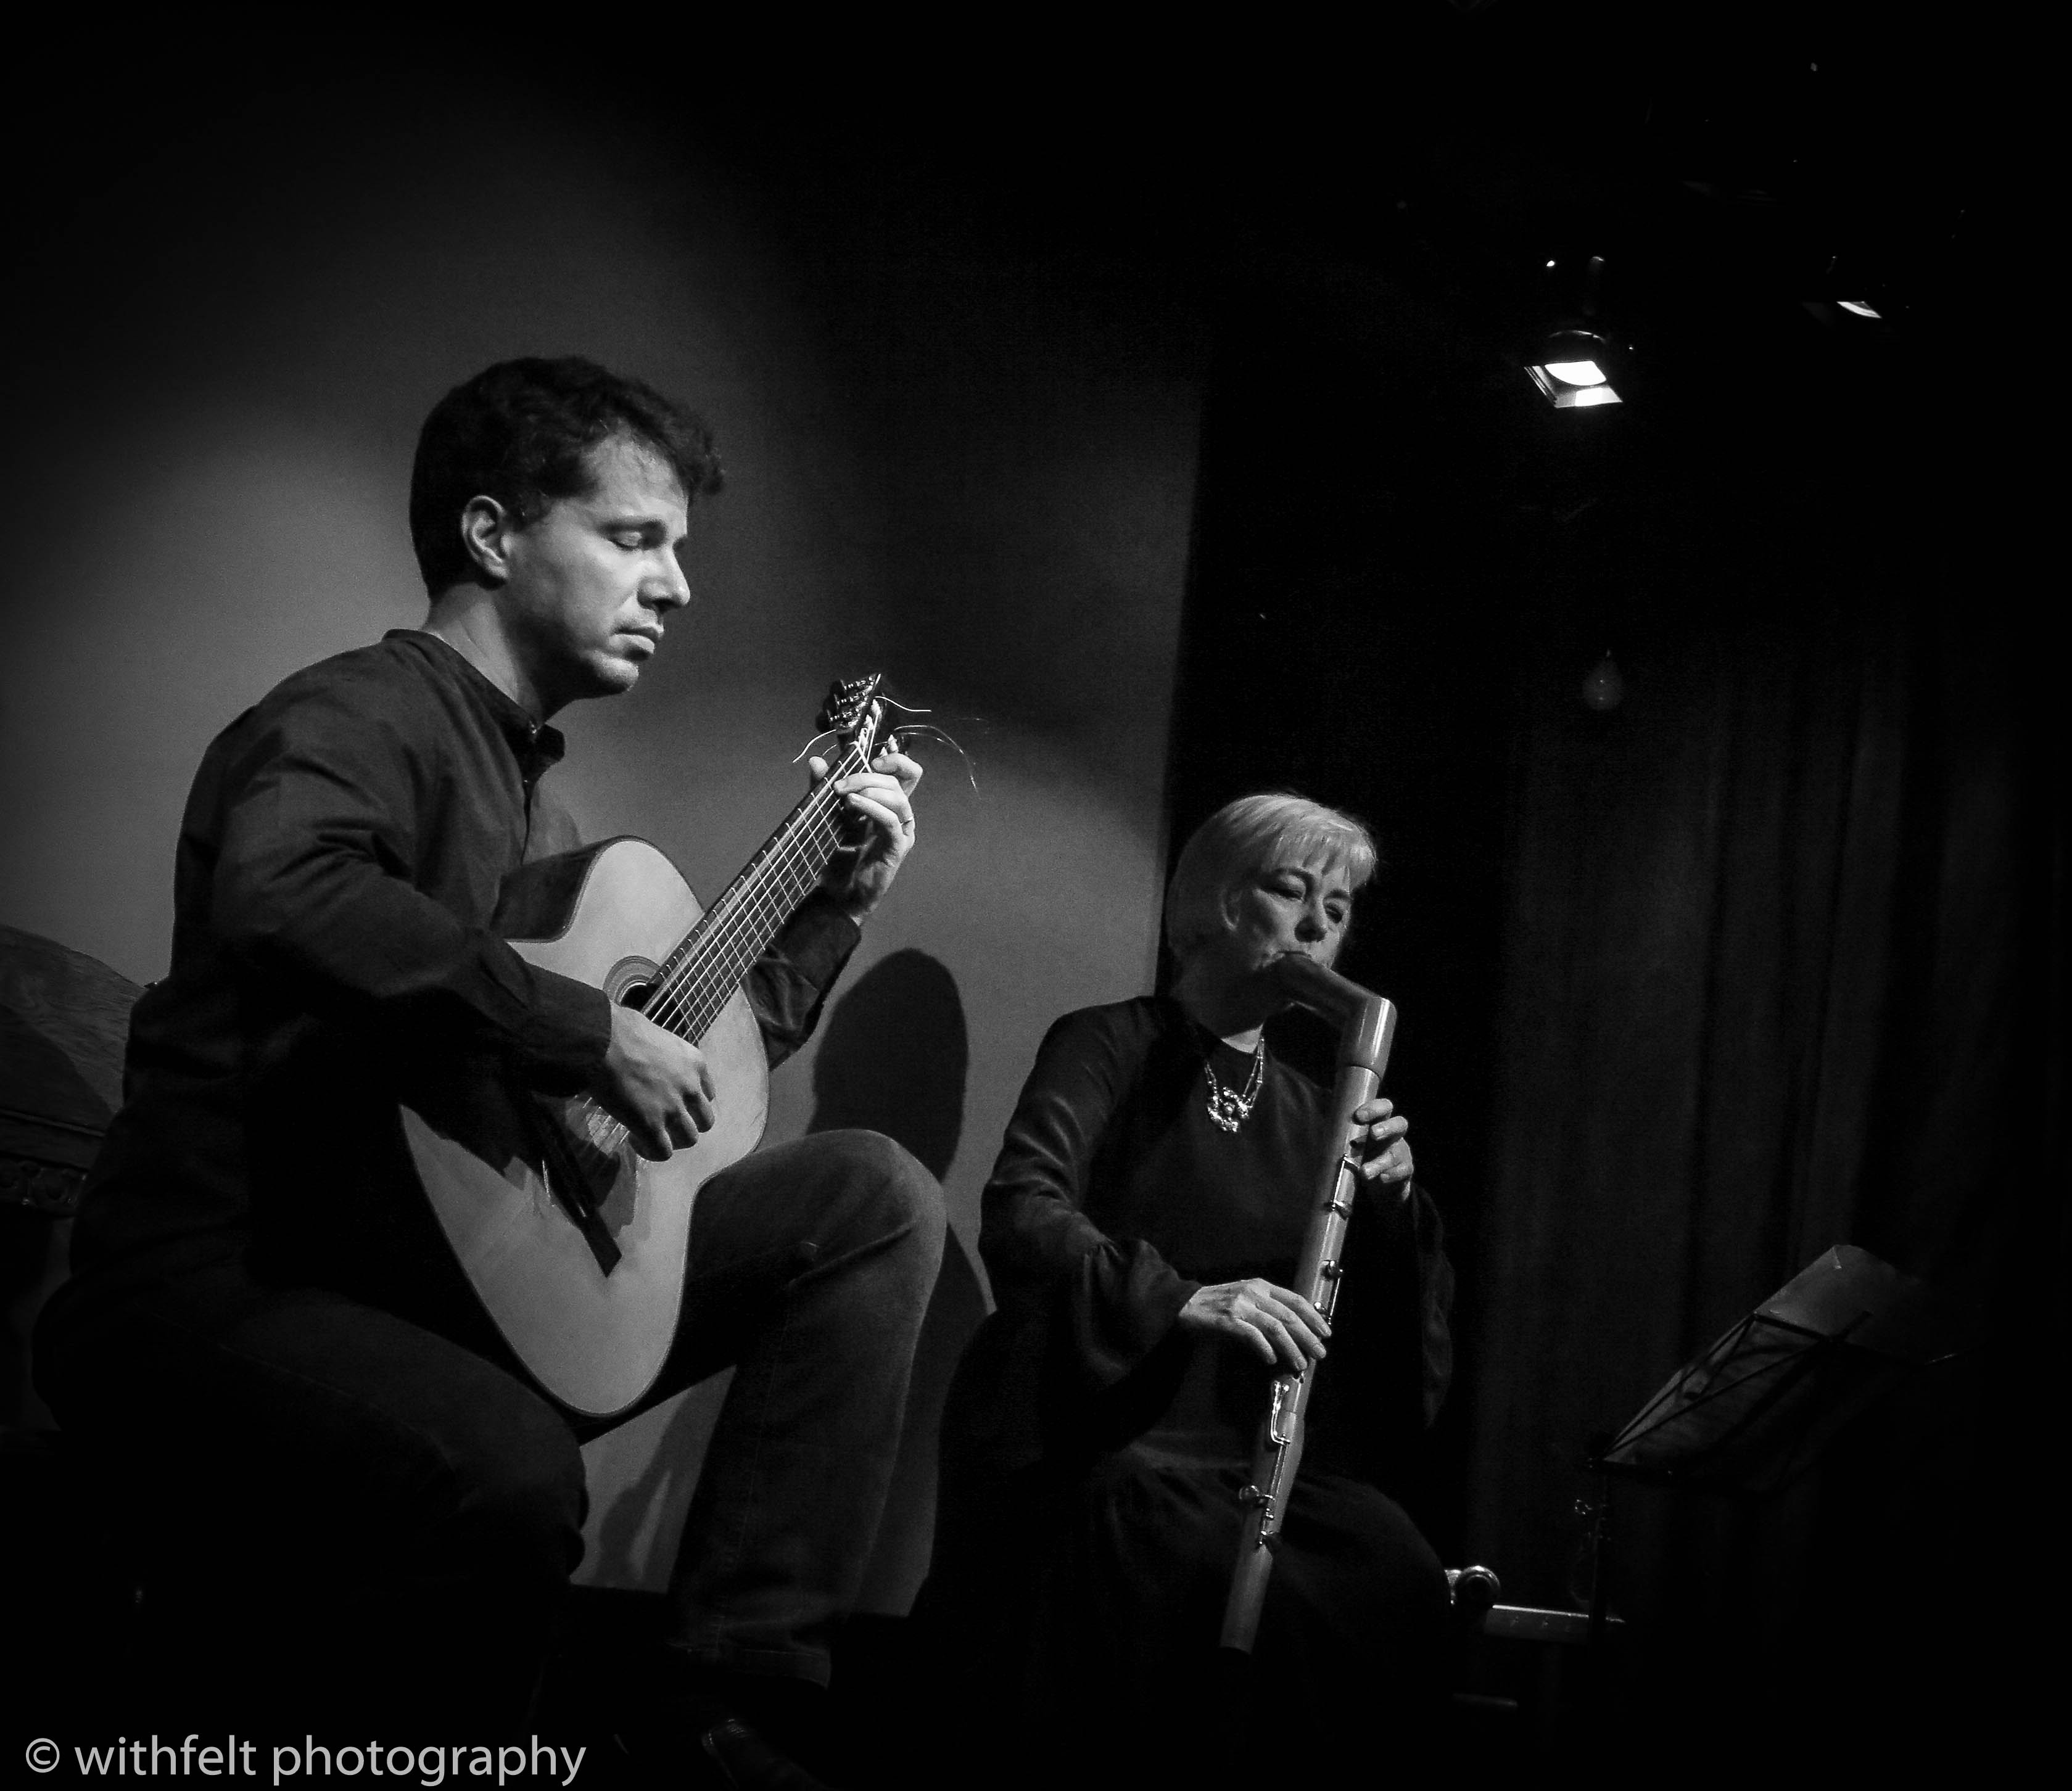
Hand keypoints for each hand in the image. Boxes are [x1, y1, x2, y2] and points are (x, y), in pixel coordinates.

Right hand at [589, 1003, 715, 1159]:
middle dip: (687, 1125)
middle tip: (665, 1124)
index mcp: (696, 1063)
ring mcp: (673, 1108)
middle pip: (705, 1121)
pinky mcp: (651, 1125)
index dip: (691, 1103)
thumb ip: (664, 1056)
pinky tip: (634, 1139)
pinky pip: (663, 1152)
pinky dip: (651, 1151)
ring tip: (651, 1136)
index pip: (708, 1094)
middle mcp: (691, 1087)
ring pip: (689, 1139)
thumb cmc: (622, 1030)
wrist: (602, 1041)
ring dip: (672, 1141)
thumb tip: (649, 1059)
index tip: (672, 1103)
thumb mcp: (658, 1037)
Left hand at [812, 748, 921, 920]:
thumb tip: (815, 761)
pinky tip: (853, 805)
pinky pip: (892, 821)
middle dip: (867, 776)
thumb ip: (822, 790)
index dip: (895, 760)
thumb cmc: (835, 858)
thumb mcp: (826, 816)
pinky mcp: (897, 848)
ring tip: (846, 795)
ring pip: (898, 799)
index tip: (870, 759)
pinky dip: (873, 808)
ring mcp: (900, 832)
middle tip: (840, 785)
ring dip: (870, 790)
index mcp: (885, 805)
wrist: (837, 896)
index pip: (905, 774)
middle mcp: (897, 816)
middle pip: (898, 782)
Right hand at [1176, 1278, 1328, 1373]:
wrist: (1185, 1303)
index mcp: (1262, 1286)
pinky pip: (1253, 1336)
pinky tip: (1271, 1359)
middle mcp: (1254, 1293)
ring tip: (1299, 1363)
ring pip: (1275, 1327)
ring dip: (1291, 1348)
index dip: (1313, 1317)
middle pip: (1289, 1316)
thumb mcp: (1247, 1299)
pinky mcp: (1228, 1320)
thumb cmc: (1218, 1304)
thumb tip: (1295, 1333)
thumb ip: (1268, 1310)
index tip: (1325, 1332)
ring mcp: (1241, 1305)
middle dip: (1307, 1337)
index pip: (1295, 1300)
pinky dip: (1265, 1349)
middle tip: (1319, 1353)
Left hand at [1352, 1096, 1412, 1195]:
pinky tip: (1381, 1178)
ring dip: (1379, 1162)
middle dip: (1387, 1128)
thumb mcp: (1353, 1143)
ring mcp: (1402, 1152)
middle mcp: (1394, 1135)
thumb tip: (1321, 1132)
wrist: (1380, 1181)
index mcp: (1380, 1123)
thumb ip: (1344, 1135)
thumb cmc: (1362, 1155)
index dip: (1374, 1109)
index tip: (1358, 1116)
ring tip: (1364, 1172)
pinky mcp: (1405, 1170)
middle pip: (1400, 1124)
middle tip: (1373, 1134)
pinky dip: (1391, 1175)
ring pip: (1395, 1153)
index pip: (1384, 1108)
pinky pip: (1403, 1171)